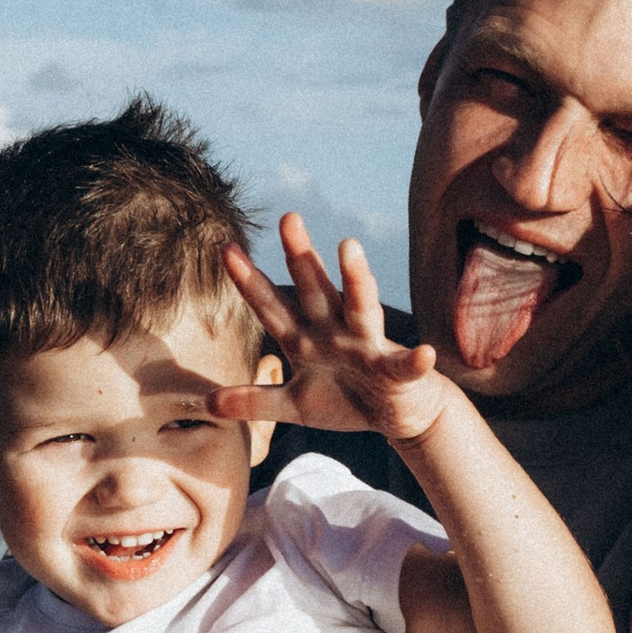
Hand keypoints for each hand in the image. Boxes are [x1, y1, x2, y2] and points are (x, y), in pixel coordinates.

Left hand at [212, 214, 450, 444]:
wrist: (401, 414)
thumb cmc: (347, 401)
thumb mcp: (295, 405)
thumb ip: (255, 401)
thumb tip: (207, 405)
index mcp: (306, 340)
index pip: (272, 307)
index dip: (249, 281)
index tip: (226, 249)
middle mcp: (335, 333)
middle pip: (315, 290)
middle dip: (302, 257)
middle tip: (288, 218)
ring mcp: (368, 349)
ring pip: (361, 309)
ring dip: (356, 279)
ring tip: (349, 247)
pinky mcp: (398, 372)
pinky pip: (405, 365)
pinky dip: (415, 360)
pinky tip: (424, 354)